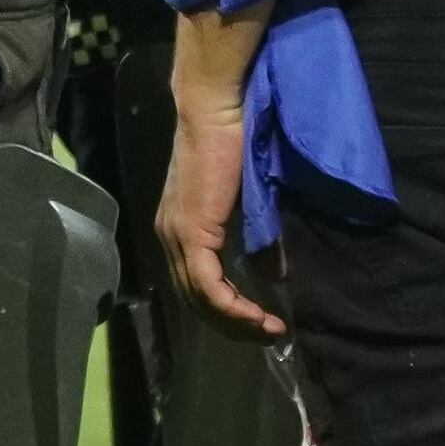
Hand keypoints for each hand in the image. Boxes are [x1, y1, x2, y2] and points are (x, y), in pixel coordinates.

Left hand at [160, 8, 285, 335]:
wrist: (214, 109)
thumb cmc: (232, 140)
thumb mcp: (247, 202)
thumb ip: (259, 239)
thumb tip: (275, 277)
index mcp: (179, 230)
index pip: (197, 287)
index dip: (229, 312)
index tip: (264, 323)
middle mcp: (169, 239)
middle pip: (195, 302)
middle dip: (234, 326)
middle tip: (269, 336)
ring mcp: (175, 237)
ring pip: (200, 300)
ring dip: (236, 322)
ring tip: (269, 330)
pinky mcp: (190, 233)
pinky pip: (207, 285)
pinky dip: (231, 306)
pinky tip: (257, 315)